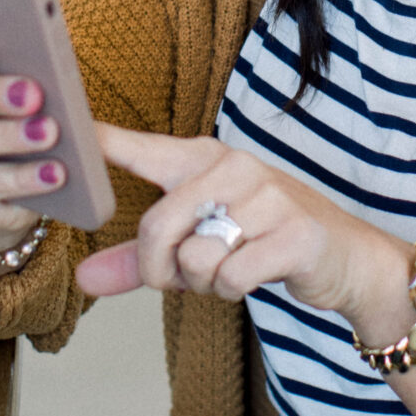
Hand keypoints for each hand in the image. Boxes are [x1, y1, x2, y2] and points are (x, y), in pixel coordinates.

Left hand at [76, 126, 410, 343]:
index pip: (144, 149)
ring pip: (193, 256)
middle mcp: (233, 167)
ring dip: (201, 283)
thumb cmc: (262, 241)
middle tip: (180, 280)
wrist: (346, 258)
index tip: (70, 125)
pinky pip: (230, 276)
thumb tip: (82, 280)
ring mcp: (267, 196)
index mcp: (203, 160)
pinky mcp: (293, 232)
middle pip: (156, 227)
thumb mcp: (199, 243)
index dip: (104, 141)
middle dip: (159, 270)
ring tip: (226, 271)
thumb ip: (139, 261)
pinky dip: (232, 290)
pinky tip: (254, 276)